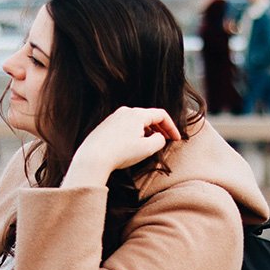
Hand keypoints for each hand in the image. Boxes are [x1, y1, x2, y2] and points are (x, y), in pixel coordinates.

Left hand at [62, 107, 179, 187]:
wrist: (93, 158)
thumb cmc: (120, 153)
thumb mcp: (147, 149)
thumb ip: (159, 140)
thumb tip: (159, 137)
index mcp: (137, 114)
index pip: (161, 115)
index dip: (172, 127)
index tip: (176, 139)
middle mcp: (125, 112)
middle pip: (148, 116)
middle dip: (160, 129)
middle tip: (166, 140)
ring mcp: (113, 118)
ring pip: (136, 121)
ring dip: (146, 131)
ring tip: (150, 144)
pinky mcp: (105, 126)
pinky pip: (124, 126)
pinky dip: (134, 133)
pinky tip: (132, 146)